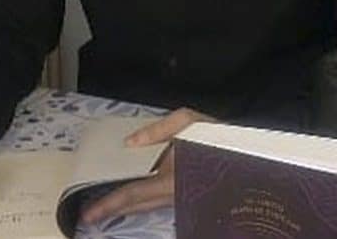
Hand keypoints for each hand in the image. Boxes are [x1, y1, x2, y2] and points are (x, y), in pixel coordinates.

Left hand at [80, 108, 212, 224]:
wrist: (247, 154)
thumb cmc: (218, 136)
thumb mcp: (189, 121)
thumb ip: (158, 130)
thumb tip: (130, 142)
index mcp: (172, 179)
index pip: (133, 194)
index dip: (109, 204)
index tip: (90, 214)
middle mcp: (173, 193)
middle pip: (135, 205)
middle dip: (111, 210)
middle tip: (89, 215)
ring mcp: (179, 196)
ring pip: (145, 205)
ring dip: (124, 207)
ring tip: (103, 208)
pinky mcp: (183, 192)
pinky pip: (154, 200)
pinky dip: (138, 200)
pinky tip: (128, 198)